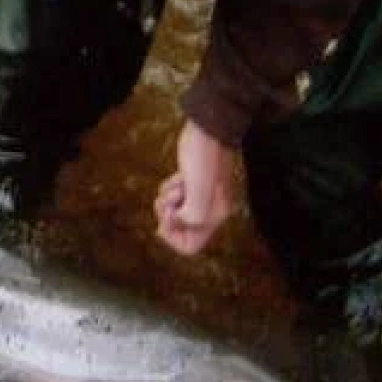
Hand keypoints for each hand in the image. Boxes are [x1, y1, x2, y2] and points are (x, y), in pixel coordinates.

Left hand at [154, 120, 236, 255]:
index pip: (190, 248)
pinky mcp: (189, 184)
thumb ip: (191, 216)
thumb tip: (178, 220)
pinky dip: (167, 188)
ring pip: (172, 212)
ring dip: (167, 199)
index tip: (168, 218)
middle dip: (167, 217)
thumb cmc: (204, 161)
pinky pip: (170, 196)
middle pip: (178, 231)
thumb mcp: (199, 193)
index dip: (173, 237)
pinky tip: (179, 176)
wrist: (206, 133)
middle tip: (169, 201)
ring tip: (179, 184)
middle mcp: (207, 211)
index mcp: (213, 218)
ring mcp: (197, 197)